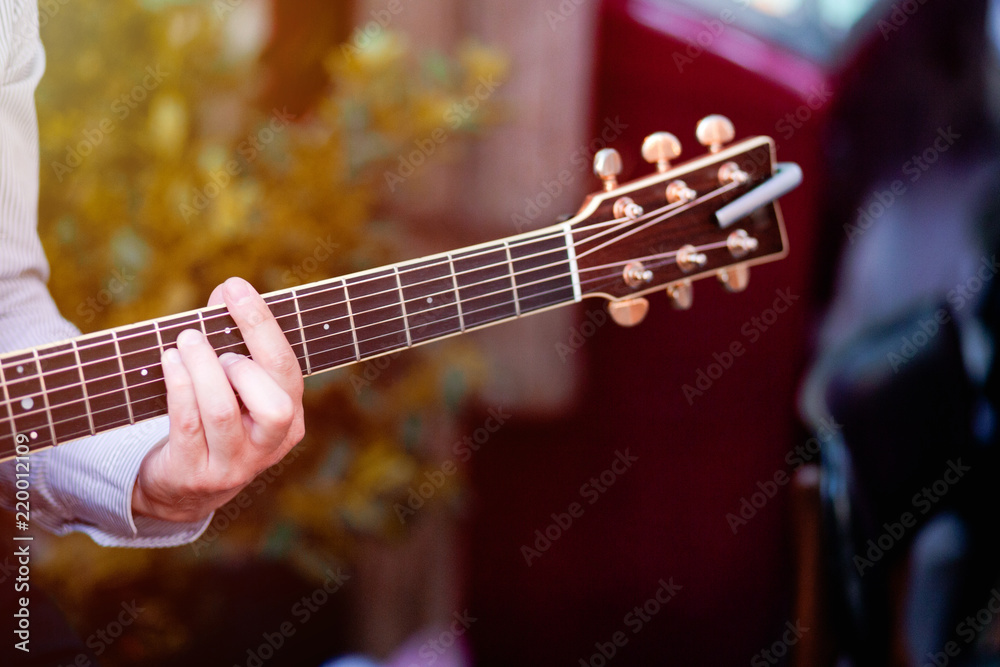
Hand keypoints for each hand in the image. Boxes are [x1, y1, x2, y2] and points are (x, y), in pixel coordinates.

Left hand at [131, 277, 305, 522]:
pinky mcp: (196, 474)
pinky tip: (169, 361)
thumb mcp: (233, 385)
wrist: (186, 487)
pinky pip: (187, 425)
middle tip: (216, 346)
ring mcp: (234, 464)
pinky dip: (178, 386)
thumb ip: (232, 339)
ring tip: (185, 341)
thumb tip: (226, 290)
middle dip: (243, 363)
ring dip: (202, 369)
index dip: (261, 325)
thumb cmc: (214, 420)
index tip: (235, 288)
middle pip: (274, 404)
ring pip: (222, 412)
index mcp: (291, 419)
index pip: (287, 368)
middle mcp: (270, 445)